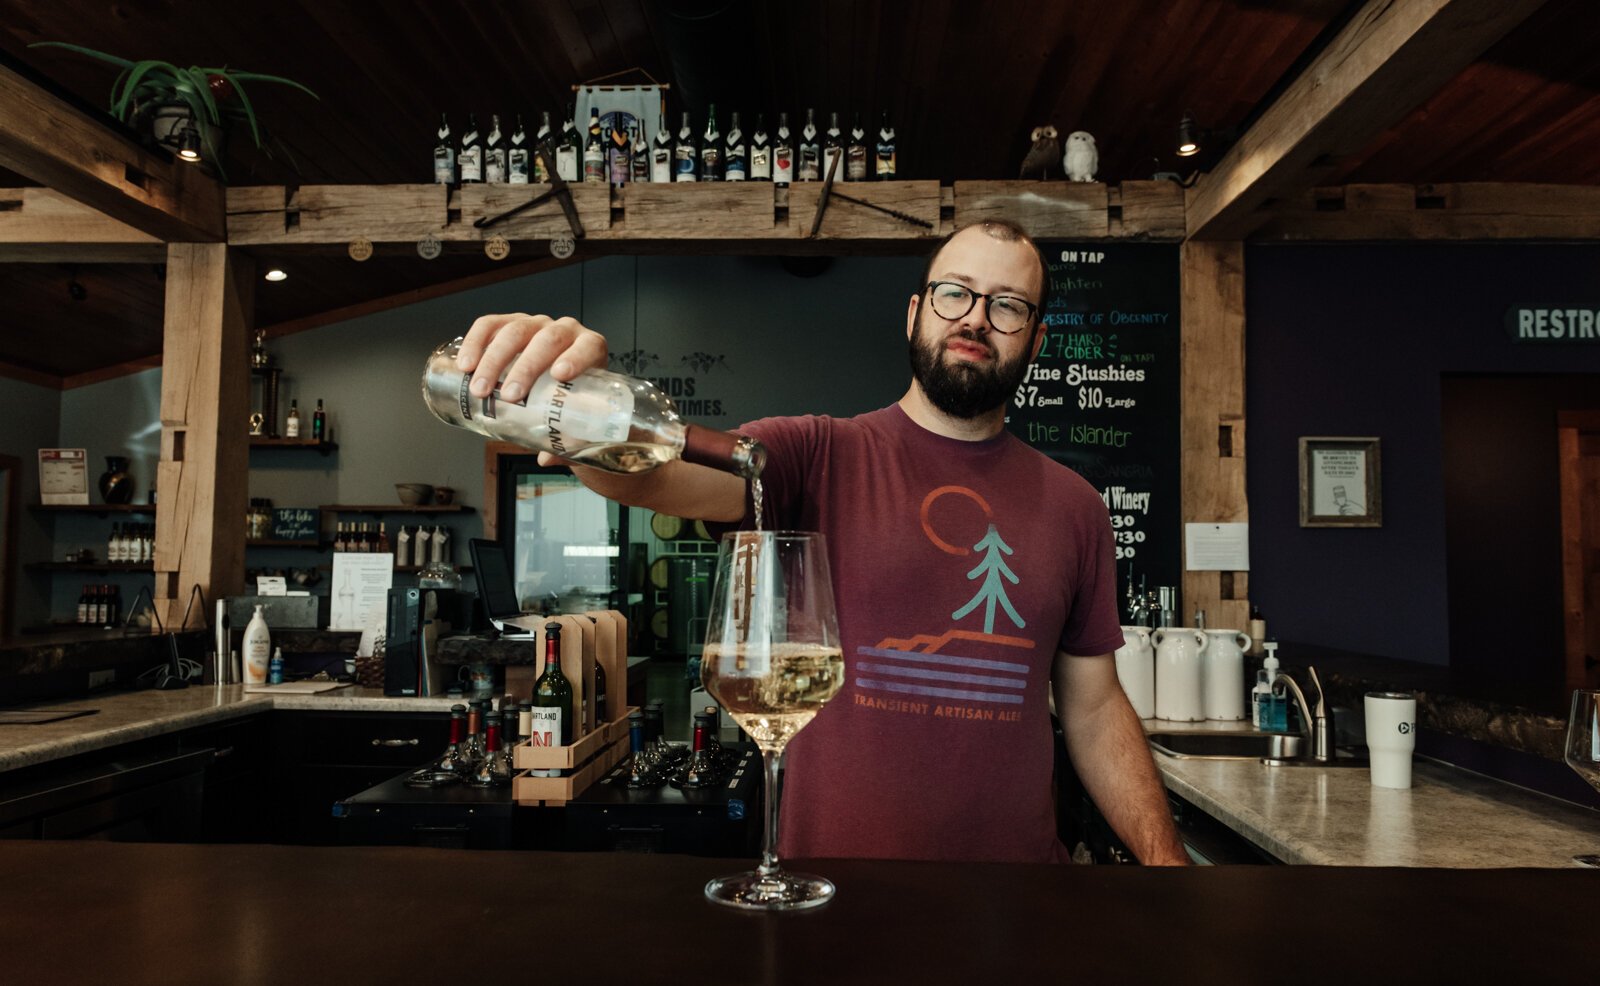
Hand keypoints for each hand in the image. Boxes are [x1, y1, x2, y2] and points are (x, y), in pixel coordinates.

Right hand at [455, 313, 607, 464]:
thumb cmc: (570, 397)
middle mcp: (564, 331)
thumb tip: (548, 457)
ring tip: (480, 388)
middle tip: (510, 396)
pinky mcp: (509, 322)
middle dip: (525, 368)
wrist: (556, 377)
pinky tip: (465, 363)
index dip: (576, 358)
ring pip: (515, 331)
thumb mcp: (575, 417)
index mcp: (590, 349)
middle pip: (546, 340)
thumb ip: (567, 440)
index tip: (559, 375)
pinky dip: (475, 342)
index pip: (588, 348)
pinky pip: (490, 325)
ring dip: (494, 360)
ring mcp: (536, 324)